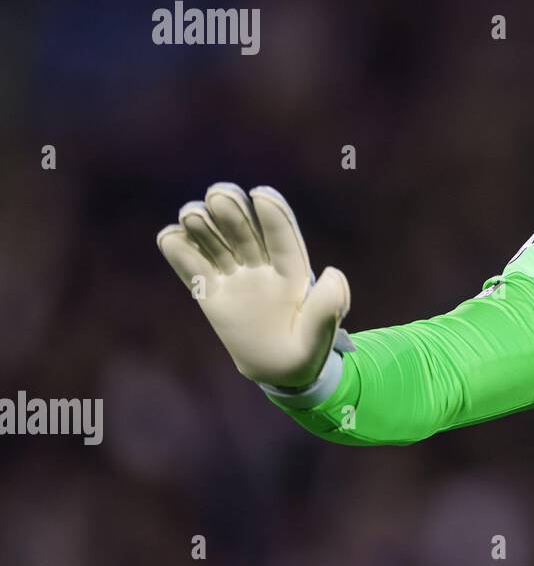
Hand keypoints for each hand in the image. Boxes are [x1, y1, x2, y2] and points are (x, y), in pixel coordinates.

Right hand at [157, 183, 350, 387]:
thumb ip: (328, 307)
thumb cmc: (305, 352)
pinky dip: (181, 254)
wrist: (278, 371)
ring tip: (192, 213)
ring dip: (205, 228)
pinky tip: (169, 236)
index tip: (261, 194)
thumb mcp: (320, 336)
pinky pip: (193, 271)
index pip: (283, 241)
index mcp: (293, 275)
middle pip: (247, 235)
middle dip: (234, 213)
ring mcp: (236, 280)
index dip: (274, 218)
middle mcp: (263, 270)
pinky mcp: (212, 296)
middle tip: (219, 194)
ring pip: (219, 247)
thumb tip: (333, 273)